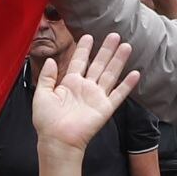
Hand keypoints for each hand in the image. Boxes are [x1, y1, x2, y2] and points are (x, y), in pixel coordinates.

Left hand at [31, 35, 139, 151]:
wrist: (57, 140)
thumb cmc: (47, 121)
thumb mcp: (41, 94)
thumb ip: (46, 76)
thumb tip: (50, 59)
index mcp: (69, 83)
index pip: (79, 61)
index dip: (84, 49)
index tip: (88, 36)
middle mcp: (85, 88)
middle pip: (98, 64)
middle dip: (106, 50)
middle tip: (114, 35)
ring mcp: (96, 97)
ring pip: (110, 74)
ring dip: (118, 61)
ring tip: (126, 46)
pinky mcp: (105, 108)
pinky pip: (118, 94)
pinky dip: (127, 85)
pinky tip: (135, 73)